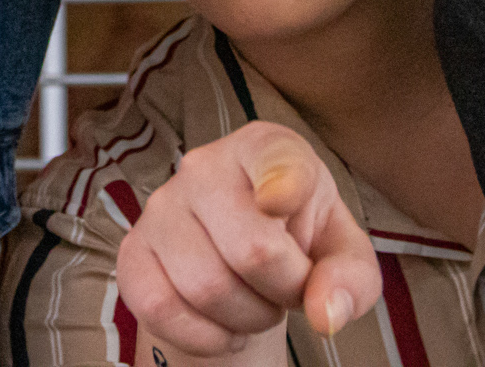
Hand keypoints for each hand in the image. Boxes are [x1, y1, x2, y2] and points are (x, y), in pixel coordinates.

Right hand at [115, 122, 380, 358]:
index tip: (280, 203)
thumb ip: (351, 277)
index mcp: (264, 147)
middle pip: (252, 251)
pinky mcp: (133, 250)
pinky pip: (161, 308)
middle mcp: (204, 165)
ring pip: (206, 288)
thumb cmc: (298, 238)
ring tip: (256, 304)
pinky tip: (221, 326)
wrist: (241, 255)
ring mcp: (161, 206)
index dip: (281, 185)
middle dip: (283, 293)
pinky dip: (203, 337)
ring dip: (246, 318)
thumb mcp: (341, 250)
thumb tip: (325, 313)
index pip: (272, 161)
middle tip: (286, 291)